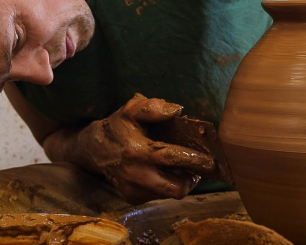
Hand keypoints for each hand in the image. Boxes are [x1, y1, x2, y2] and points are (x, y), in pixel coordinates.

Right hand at [77, 93, 214, 203]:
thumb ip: (153, 107)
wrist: (94, 149)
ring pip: (168, 194)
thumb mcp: (131, 110)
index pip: (172, 157)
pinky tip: (164, 173)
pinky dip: (165, 185)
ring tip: (183, 169)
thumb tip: (177, 109)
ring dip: (179, 182)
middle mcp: (135, 174)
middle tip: (200, 169)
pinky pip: (157, 196)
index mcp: (137, 150)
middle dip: (192, 180)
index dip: (195, 160)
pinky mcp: (132, 197)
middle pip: (175, 189)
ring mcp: (133, 189)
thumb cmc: (118, 126)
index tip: (212, 160)